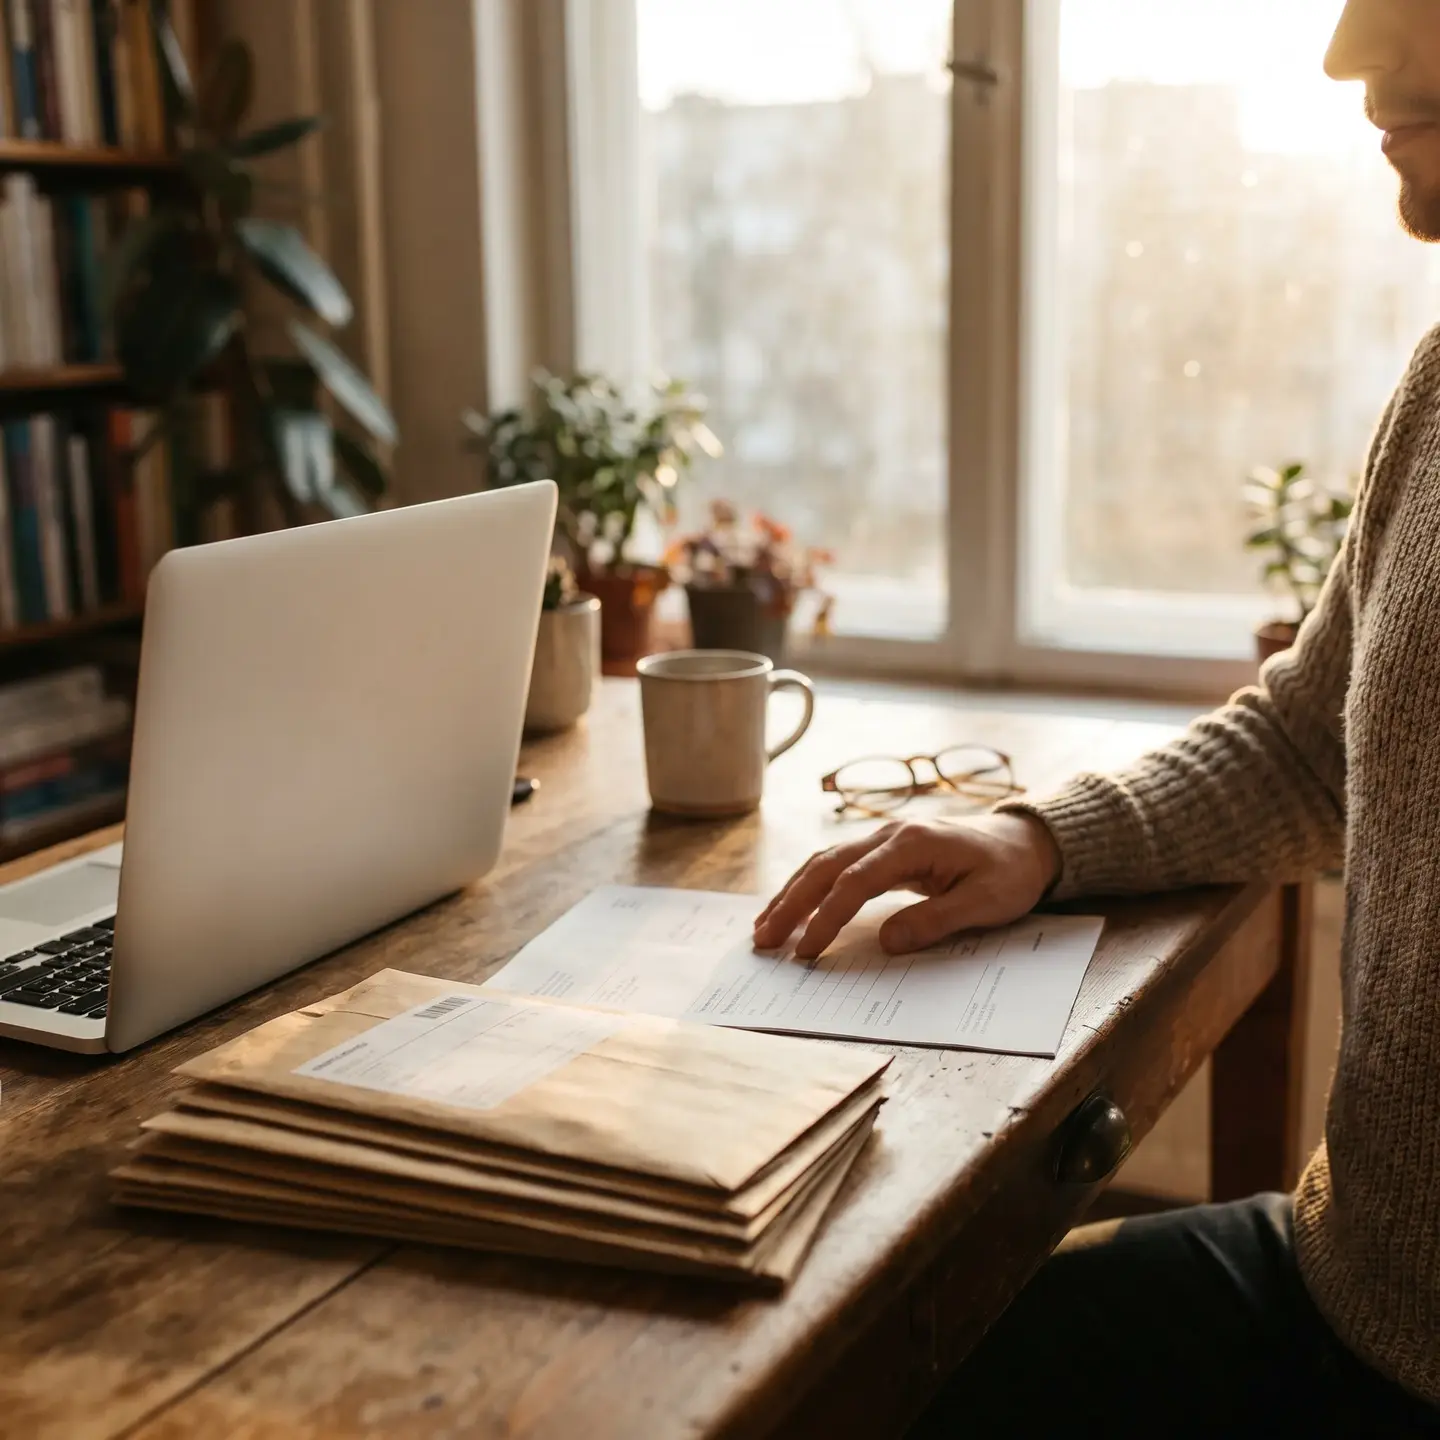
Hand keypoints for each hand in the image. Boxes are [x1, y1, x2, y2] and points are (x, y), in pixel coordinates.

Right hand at [753, 813, 1062, 959]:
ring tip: (765, 928)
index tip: (807, 951)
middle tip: (764, 941)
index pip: (855, 883)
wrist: (1026, 841)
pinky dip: (809, 886)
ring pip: (824, 863)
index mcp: (912, 844)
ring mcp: (883, 839)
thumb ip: (936, 920)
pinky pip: (836, 866)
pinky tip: (792, 907)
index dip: (827, 918)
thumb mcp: (986, 903)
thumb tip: (886, 942)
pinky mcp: (884, 850)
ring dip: (792, 894)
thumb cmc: (1010, 873)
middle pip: (826, 867)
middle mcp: (889, 835)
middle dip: (792, 904)